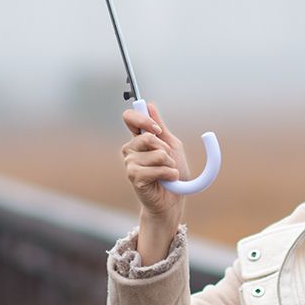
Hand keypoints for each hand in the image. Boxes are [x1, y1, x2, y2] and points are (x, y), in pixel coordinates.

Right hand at [120, 100, 189, 221]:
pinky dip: (168, 174)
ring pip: (157, 154)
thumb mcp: (171, 145)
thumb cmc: (172, 173)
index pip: (130, 118)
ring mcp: (130, 164)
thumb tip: (150, 106)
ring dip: (169, 164)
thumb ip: (160, 127)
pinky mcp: (134, 177)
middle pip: (148, 137)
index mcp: (138, 139)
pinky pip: (157, 169)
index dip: (143, 119)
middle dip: (165, 149)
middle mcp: (130, 150)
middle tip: (167, 160)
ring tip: (166, 172)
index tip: (157, 129)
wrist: (174, 199)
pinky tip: (166, 181)